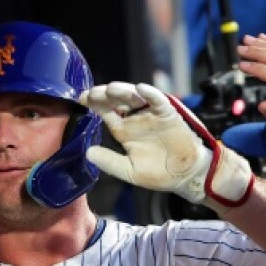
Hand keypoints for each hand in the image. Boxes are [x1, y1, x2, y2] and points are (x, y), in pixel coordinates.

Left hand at [79, 81, 253, 211]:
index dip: (93, 104)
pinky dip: (150, 94)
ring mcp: (151, 114)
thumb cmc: (158, 173)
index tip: (81, 99)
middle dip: (104, 95)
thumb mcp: (129, 171)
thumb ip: (110, 162)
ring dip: (123, 91)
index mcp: (123, 130)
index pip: (105, 111)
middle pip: (116, 100)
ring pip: (134, 97)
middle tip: (92, 93)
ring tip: (111, 89)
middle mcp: (134, 119)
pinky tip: (141, 89)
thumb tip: (87, 153)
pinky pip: (158, 101)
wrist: (185, 176)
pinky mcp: (167, 114)